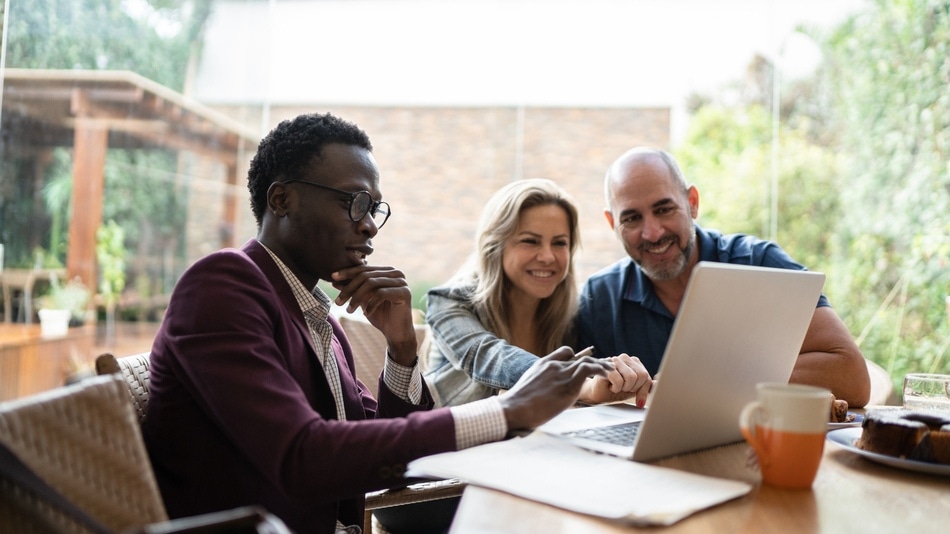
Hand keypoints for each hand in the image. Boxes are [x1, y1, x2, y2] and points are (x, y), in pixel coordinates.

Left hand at [331, 265, 416, 364]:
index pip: (364, 268)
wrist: (396, 333)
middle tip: (338, 302)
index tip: (332, 277)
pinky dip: (370, 304)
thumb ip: (352, 289)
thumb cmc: (380, 315)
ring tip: (349, 310)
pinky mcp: (405, 292)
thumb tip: (334, 280)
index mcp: (387, 271)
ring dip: (357, 297)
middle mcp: (396, 273)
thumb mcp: (362, 300)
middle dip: (349, 288)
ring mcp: (402, 282)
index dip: (347, 272)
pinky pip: (381, 293)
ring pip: (372, 283)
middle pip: (366, 276)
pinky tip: (366, 313)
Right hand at [498, 346, 612, 430]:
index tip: (586, 361)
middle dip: (594, 361)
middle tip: (605, 365)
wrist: (514, 408)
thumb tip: (541, 399)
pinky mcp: (568, 384)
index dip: (577, 356)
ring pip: (587, 361)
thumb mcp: (527, 390)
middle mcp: (554, 366)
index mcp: (542, 364)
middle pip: (579, 357)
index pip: (564, 352)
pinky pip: (588, 369)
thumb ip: (538, 388)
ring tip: (610, 370)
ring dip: (601, 365)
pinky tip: (607, 374)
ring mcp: (561, 374)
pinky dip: (600, 369)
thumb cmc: (517, 406)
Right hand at [578, 353, 652, 406]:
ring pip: (631, 377)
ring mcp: (615, 360)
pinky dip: (616, 388)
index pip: (646, 376)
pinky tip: (610, 386)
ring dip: (624, 388)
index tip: (639, 400)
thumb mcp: (635, 390)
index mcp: (634, 362)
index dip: (643, 391)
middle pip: (641, 376)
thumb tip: (657, 384)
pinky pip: (619, 380)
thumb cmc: (616, 390)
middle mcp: (625, 358)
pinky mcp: (606, 366)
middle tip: (623, 389)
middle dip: (633, 388)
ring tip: (617, 387)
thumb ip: (646, 386)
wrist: (598, 394)